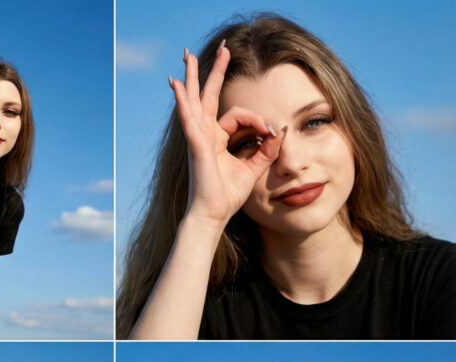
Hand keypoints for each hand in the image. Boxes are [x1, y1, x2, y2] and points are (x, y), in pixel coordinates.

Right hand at [169, 43, 284, 226]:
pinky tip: (177, 86)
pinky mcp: (196, 145)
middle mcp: (205, 136)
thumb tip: (281, 131)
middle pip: (207, 97)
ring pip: (194, 101)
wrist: (212, 215)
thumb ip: (267, 149)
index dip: (258, 119)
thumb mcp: (254, 168)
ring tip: (187, 55)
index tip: (271, 129)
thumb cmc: (227, 197)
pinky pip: (189, 119)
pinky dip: (182, 102)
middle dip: (213, 72)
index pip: (238, 116)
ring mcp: (198, 139)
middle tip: (221, 49)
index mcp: (217, 141)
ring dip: (191, 77)